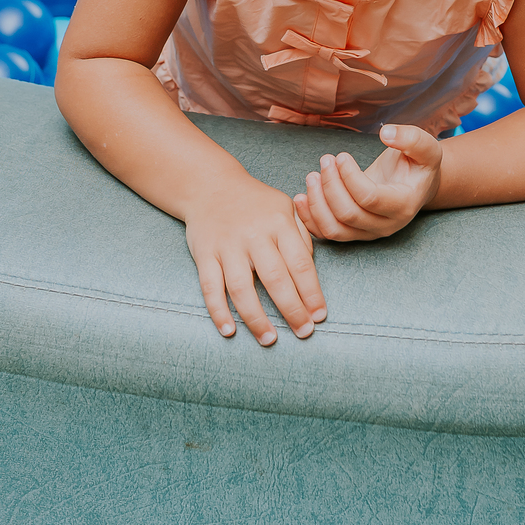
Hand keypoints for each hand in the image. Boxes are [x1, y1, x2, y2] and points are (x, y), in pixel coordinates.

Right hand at [186, 185, 327, 346]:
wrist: (210, 185)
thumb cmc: (255, 202)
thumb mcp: (285, 207)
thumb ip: (301, 237)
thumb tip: (311, 274)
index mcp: (278, 222)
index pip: (300, 263)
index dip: (311, 293)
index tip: (319, 316)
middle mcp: (254, 234)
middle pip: (275, 279)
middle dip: (292, 310)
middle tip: (303, 333)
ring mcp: (227, 245)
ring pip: (242, 288)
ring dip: (256, 318)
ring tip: (269, 340)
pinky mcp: (204, 253)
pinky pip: (210, 287)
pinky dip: (218, 311)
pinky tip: (229, 331)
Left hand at [294, 125, 442, 243]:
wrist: (416, 185)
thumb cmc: (418, 164)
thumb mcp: (425, 147)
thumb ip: (410, 138)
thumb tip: (386, 133)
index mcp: (404, 205)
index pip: (369, 198)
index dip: (349, 176)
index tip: (341, 156)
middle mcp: (387, 225)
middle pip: (348, 214)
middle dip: (330, 185)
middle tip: (325, 160)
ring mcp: (369, 233)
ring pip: (335, 229)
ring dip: (317, 203)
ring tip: (312, 176)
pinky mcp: (354, 234)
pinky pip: (327, 234)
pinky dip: (309, 218)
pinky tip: (302, 197)